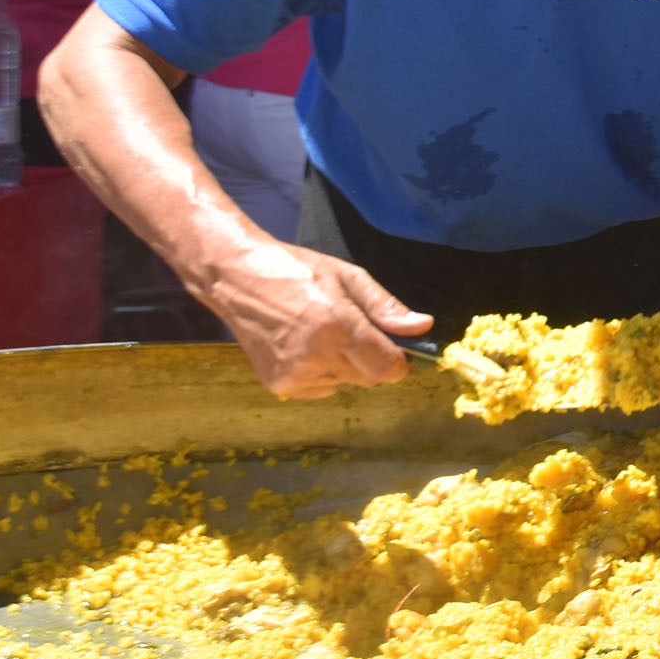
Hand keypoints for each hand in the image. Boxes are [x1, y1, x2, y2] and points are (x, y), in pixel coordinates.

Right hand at [189, 239, 433, 399]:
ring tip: (319, 332)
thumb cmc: (296, 269)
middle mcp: (315, 356)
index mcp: (337, 326)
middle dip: (369, 358)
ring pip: (345, 383)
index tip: (390, 344)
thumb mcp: (348, 277)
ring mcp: (294, 375)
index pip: (388, 369)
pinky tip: (302, 346)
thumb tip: (423, 327)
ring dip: (343, 365)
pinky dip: (321, 373)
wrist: (235, 277)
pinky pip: (321, 388)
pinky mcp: (278, 385)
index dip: (397, 360)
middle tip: (347, 328)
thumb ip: (386, 307)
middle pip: (369, 378)